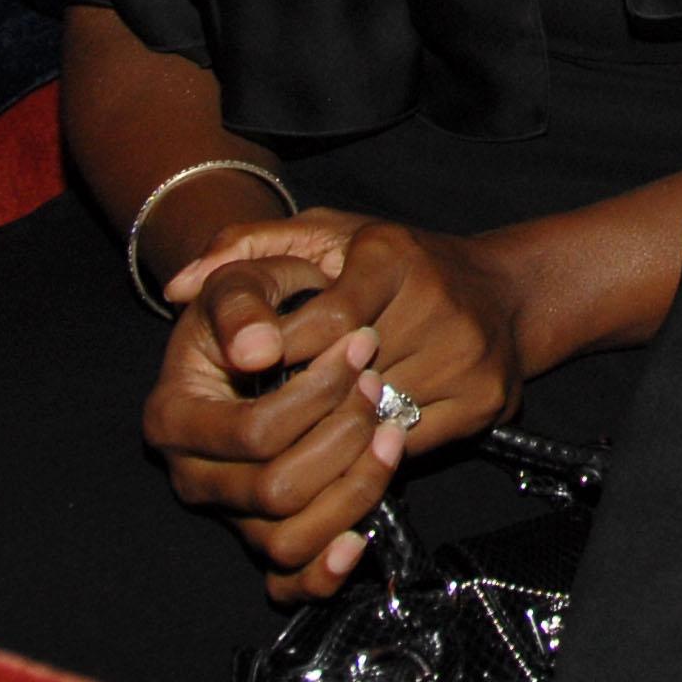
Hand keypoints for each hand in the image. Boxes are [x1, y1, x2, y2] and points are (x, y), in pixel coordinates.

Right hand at [142, 246, 405, 602]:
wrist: (276, 329)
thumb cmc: (261, 302)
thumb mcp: (245, 278)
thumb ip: (240, 301)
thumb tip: (256, 349)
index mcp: (172, 418)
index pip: (254, 432)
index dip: (316, 395)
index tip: (362, 344)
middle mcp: (193, 476)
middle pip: (275, 490)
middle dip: (342, 436)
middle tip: (380, 383)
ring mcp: (229, 512)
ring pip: (289, 538)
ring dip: (353, 489)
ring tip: (392, 432)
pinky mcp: (265, 535)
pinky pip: (287, 581)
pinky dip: (324, 572)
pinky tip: (360, 540)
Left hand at [168, 208, 531, 459]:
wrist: (506, 291)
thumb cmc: (394, 265)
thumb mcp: (323, 237)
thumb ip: (245, 251)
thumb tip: (176, 288)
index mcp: (394, 256)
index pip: (328, 323)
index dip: (287, 351)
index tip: (256, 368)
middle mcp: (439, 302)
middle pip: (350, 378)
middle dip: (308, 394)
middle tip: (279, 403)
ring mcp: (468, 356)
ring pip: (377, 418)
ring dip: (340, 425)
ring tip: (322, 415)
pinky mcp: (488, 399)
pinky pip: (410, 443)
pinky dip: (380, 444)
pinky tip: (367, 425)